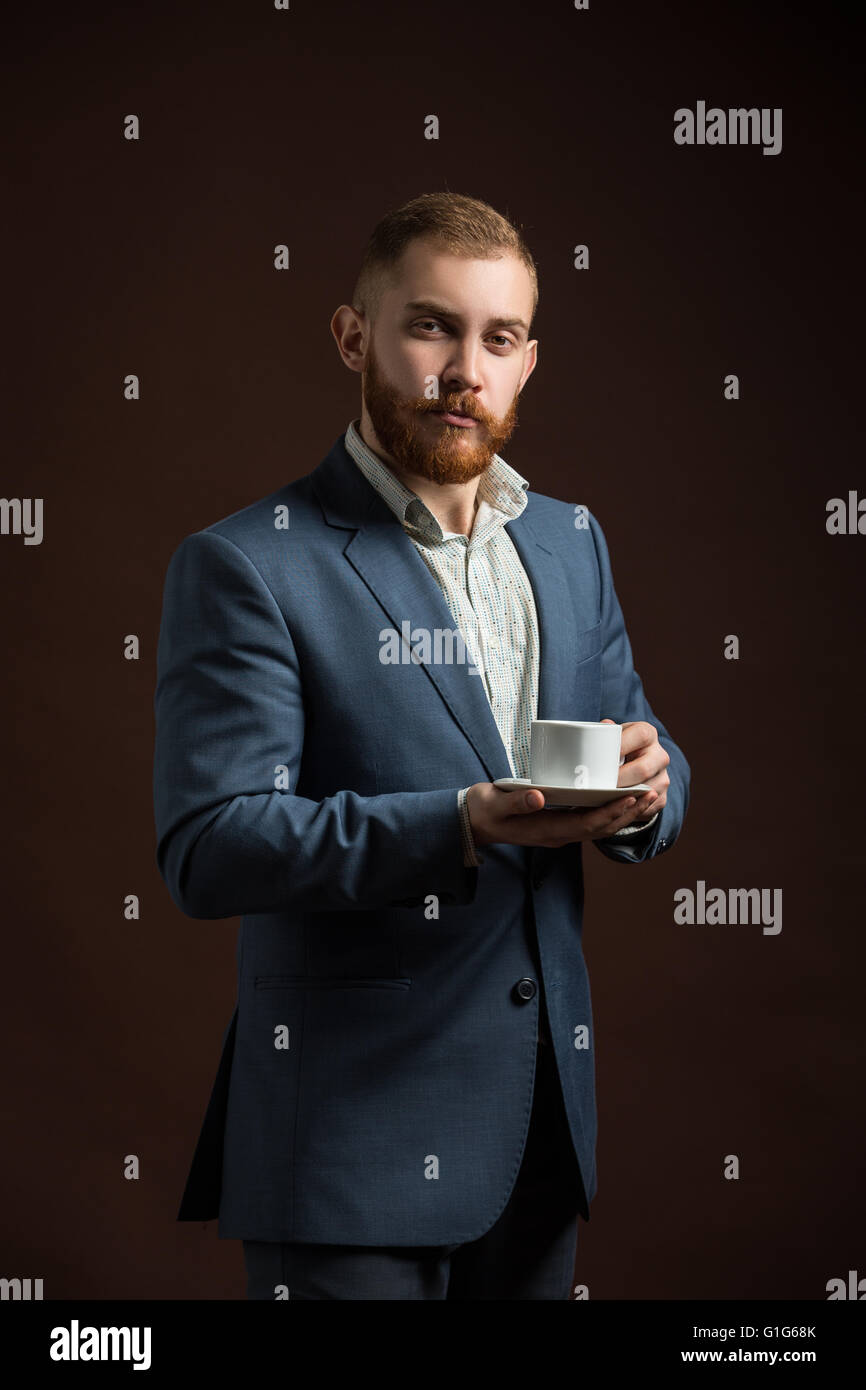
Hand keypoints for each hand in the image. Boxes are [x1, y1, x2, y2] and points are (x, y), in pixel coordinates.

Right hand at [466, 778, 658, 850]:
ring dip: (623, 814)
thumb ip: (516, 802)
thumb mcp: (495, 804)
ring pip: (599, 827)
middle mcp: (558, 835)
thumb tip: (540, 797)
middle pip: (601, 828)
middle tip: (650, 792)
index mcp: (547, 831)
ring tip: (644, 796)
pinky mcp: (558, 824)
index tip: (631, 796)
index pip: (588, 824)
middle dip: (627, 812)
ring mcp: (560, 832)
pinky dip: (610, 812)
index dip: (612, 812)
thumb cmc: (483, 811)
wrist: (471, 822)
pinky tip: (621, 799)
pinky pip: (591, 821)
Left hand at [601, 717, 669, 819]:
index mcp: (648, 734)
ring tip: (603, 800)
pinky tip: (613, 809)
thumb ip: (604, 732)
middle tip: (600, 786)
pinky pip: (646, 809)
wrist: (634, 764)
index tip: (604, 757)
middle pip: (643, 769)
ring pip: (646, 792)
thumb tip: (603, 726)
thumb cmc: (615, 747)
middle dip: (620, 780)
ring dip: (624, 799)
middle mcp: (660, 755)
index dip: (622, 745)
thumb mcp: (610, 736)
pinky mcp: (661, 798)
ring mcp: (663, 778)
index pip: (640, 735)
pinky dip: (628, 811)